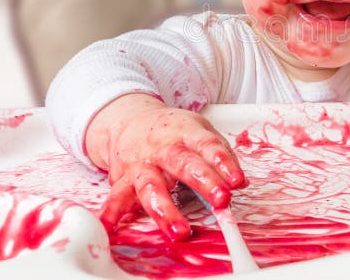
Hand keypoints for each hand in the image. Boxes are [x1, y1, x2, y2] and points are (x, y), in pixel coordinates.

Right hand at [85, 94, 246, 239]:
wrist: (131, 120)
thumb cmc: (172, 131)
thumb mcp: (199, 131)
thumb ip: (220, 155)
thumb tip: (240, 182)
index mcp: (186, 132)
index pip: (208, 146)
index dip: (224, 163)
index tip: (237, 181)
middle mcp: (163, 147)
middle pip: (183, 164)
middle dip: (203, 182)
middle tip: (221, 200)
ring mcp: (142, 163)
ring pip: (151, 186)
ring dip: (165, 209)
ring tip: (179, 230)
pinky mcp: (122, 178)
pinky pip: (117, 196)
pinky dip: (111, 212)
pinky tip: (110, 226)